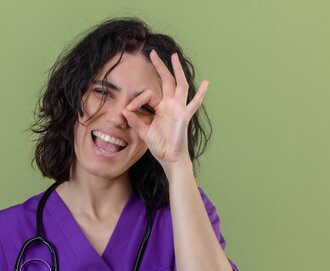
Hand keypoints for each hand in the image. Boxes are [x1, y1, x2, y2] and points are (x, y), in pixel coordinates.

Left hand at [122, 50, 207, 170]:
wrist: (170, 158)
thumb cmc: (159, 145)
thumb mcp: (144, 132)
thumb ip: (135, 121)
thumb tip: (124, 111)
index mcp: (160, 108)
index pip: (149, 95)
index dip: (137, 100)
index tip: (127, 110)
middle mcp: (171, 105)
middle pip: (167, 81)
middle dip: (160, 67)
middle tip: (153, 53)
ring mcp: (179, 109)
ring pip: (179, 85)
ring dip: (177, 70)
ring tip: (174, 56)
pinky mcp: (184, 116)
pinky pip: (194, 104)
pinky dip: (201, 94)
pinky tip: (206, 83)